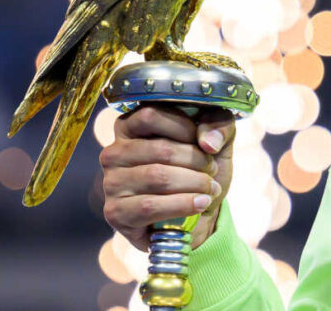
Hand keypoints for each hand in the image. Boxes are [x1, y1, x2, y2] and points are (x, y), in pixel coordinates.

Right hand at [99, 105, 236, 249]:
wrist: (195, 216)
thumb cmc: (198, 170)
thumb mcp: (215, 140)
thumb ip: (218, 125)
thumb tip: (208, 142)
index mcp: (129, 127)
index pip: (150, 115)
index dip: (184, 128)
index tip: (205, 144)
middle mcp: (114, 152)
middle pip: (160, 149)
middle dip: (196, 161)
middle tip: (212, 171)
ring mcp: (111, 183)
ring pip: (157, 177)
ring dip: (194, 183)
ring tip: (211, 189)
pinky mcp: (115, 212)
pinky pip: (150, 206)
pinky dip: (182, 205)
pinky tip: (200, 204)